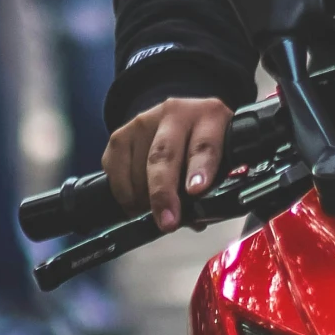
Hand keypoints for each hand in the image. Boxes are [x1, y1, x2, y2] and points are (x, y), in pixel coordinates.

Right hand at [103, 97, 233, 230]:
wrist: (179, 121)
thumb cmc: (203, 146)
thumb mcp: (219, 158)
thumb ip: (212, 186)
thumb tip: (196, 221)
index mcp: (210, 116)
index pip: (204, 144)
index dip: (200, 169)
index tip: (196, 191)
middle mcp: (176, 112)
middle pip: (163, 155)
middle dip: (163, 193)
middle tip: (167, 221)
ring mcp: (145, 121)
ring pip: (137, 167)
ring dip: (143, 199)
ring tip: (154, 213)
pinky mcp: (120, 133)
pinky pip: (116, 171)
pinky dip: (125, 194)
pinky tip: (137, 201)